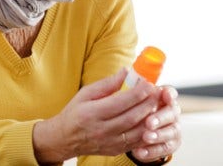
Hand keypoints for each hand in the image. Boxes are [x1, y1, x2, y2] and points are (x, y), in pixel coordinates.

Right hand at [33, 69, 159, 162]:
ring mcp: (110, 142)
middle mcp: (102, 129)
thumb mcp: (85, 94)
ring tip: (158, 105)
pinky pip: (137, 142)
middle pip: (132, 117)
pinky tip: (152, 120)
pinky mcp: (116, 150)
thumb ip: (107, 84)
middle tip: (158, 92)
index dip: (137, 92)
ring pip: (137, 131)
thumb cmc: (75, 113)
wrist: (65, 139)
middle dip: (148, 103)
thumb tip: (126, 72)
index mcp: (92, 113)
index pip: (120, 102)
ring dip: (151, 117)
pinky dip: (147, 131)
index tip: (148, 83)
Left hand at [127, 86, 181, 162]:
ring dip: (159, 135)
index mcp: (160, 97)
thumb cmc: (125, 107)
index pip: (169, 92)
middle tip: (149, 122)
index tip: (163, 94)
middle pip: (173, 112)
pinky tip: (139, 153)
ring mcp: (171, 128)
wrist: (131, 130)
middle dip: (161, 117)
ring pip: (171, 131)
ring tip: (146, 137)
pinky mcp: (168, 144)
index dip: (168, 93)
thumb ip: (124, 84)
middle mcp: (169, 112)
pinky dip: (152, 151)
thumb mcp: (120, 96)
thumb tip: (125, 71)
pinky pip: (164, 149)